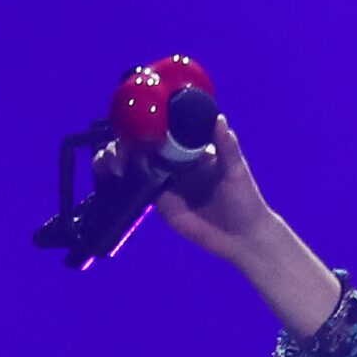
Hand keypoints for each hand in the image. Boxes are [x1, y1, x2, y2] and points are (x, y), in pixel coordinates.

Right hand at [93, 113, 275, 266]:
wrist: (241, 237)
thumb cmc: (244, 199)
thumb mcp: (236, 170)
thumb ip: (227, 146)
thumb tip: (219, 118)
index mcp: (188, 148)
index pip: (160, 128)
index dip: (142, 123)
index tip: (132, 124)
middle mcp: (171, 160)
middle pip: (138, 143)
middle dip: (121, 141)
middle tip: (121, 152)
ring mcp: (161, 180)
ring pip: (129, 162)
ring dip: (112, 156)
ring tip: (113, 163)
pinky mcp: (155, 201)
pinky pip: (131, 187)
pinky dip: (115, 180)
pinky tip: (112, 177)